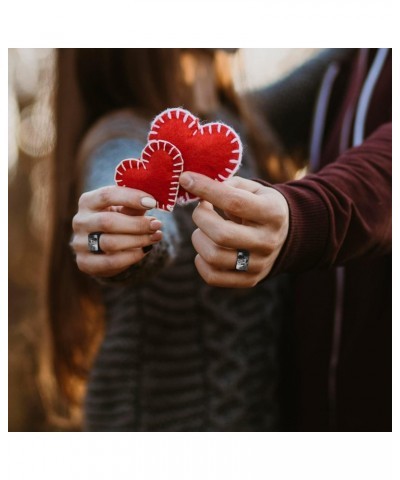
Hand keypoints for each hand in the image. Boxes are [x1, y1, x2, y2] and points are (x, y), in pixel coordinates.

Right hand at [71, 186, 162, 276]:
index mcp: (87, 202)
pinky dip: (132, 256)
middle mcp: (80, 221)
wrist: (101, 247)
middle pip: (108, 222)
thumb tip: (152, 203)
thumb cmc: (116, 220)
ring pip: (110, 243)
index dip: (131, 197)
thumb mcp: (124, 209)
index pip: (106, 195)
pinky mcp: (85, 262)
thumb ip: (135, 206)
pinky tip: (144, 250)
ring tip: (156, 237)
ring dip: (138, 240)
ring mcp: (79, 243)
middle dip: (137, 224)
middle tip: (157, 225)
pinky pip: (111, 262)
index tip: (152, 203)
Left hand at [179, 172, 288, 287]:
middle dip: (201, 218)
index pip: (234, 202)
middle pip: (222, 234)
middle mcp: (268, 240)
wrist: (286, 236)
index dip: (206, 189)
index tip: (186, 178)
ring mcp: (259, 264)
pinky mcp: (249, 280)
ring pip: (214, 257)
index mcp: (272, 213)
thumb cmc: (261, 206)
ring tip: (203, 230)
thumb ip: (228, 185)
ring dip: (199, 239)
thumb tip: (195, 185)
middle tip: (200, 209)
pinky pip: (213, 277)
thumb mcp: (254, 189)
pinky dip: (200, 261)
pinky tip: (205, 248)